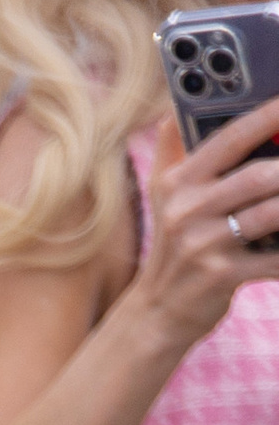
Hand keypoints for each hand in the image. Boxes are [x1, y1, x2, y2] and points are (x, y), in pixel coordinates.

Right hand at [132, 92, 278, 357]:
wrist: (156, 313)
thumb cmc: (171, 248)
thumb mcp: (160, 196)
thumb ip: (171, 150)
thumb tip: (173, 111)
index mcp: (178, 183)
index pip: (231, 138)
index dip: (269, 115)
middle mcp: (187, 211)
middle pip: (258, 176)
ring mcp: (204, 245)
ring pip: (270, 214)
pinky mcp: (220, 277)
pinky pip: (273, 258)